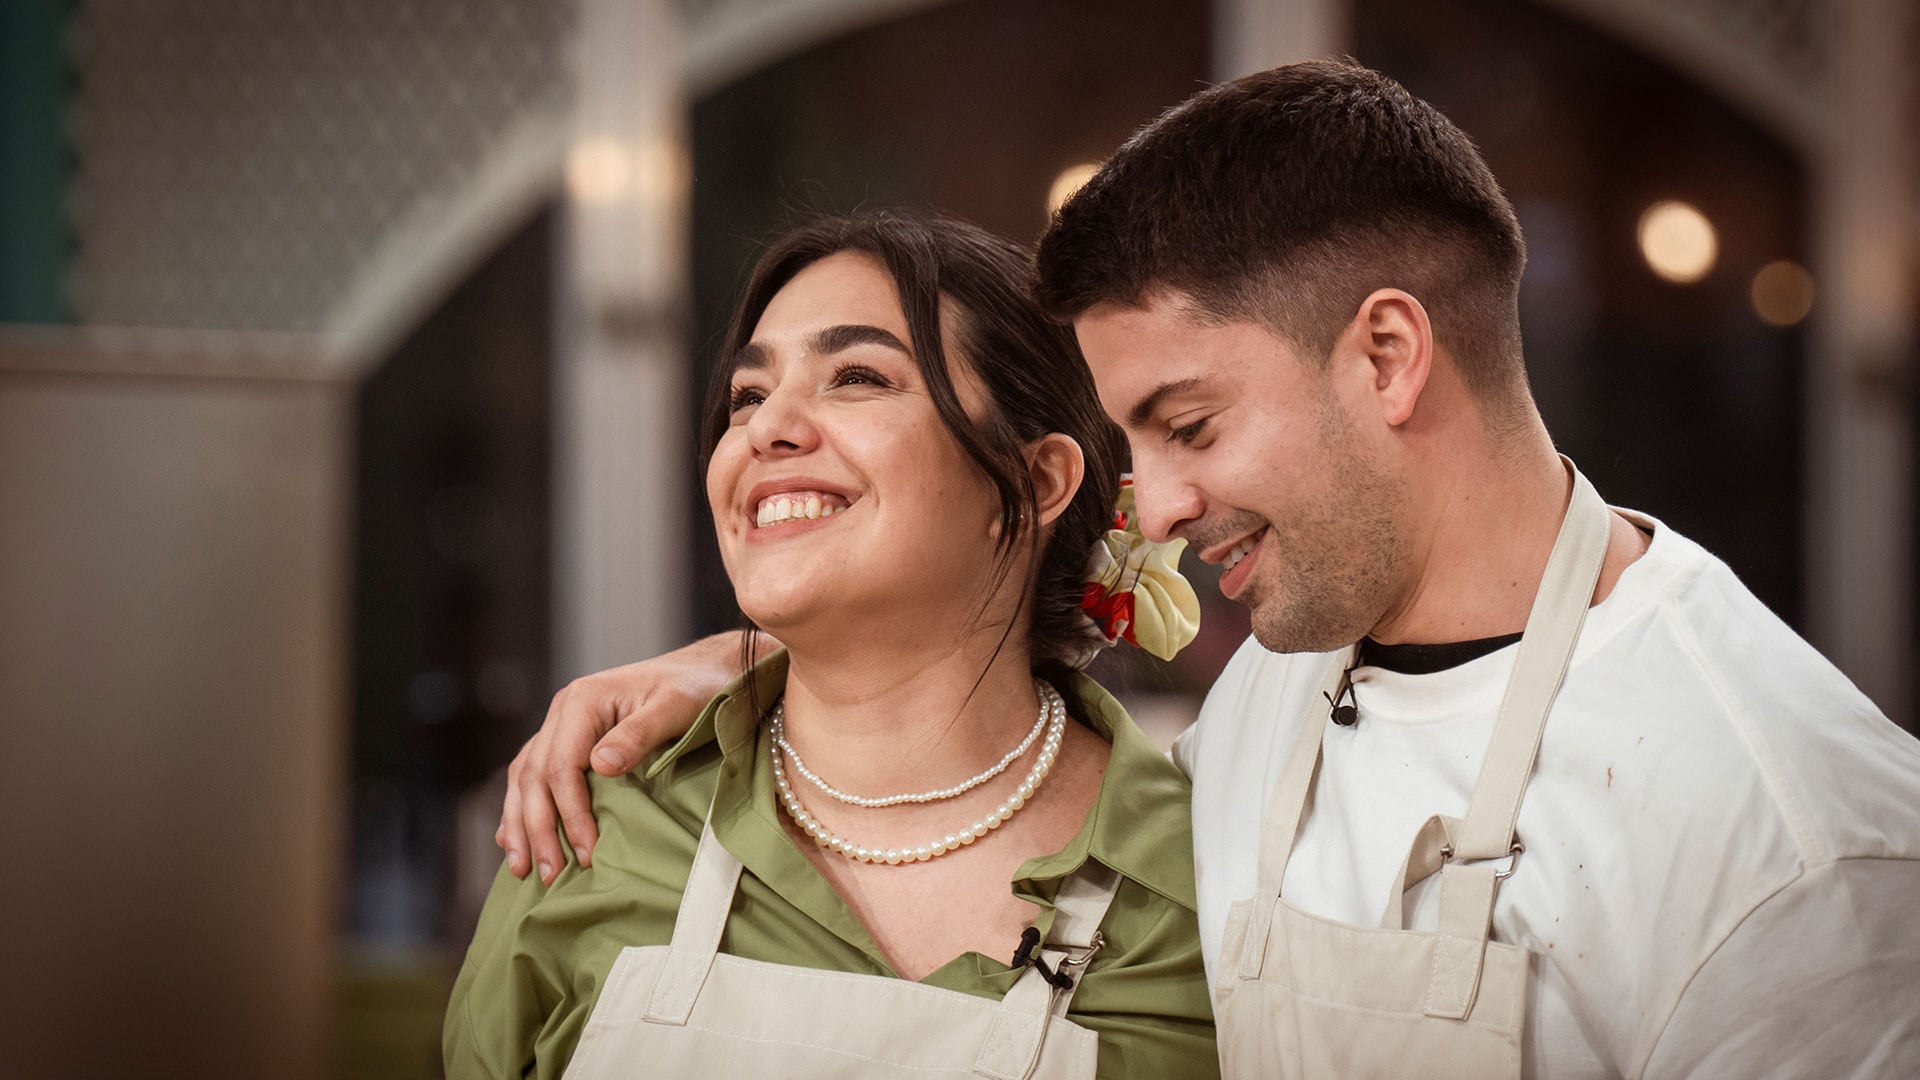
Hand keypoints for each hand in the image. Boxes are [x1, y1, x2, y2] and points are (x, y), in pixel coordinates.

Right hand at [496, 631, 756, 882]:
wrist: (703, 669)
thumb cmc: (695, 688)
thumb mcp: (675, 707)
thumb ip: (638, 734)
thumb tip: (601, 765)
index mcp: (582, 701)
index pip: (561, 766)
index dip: (570, 814)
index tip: (586, 852)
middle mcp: (564, 710)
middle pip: (534, 776)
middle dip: (538, 829)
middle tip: (546, 875)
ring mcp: (563, 723)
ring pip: (525, 777)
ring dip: (520, 824)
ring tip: (523, 867)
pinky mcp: (570, 737)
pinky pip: (533, 773)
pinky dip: (522, 806)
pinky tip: (515, 835)